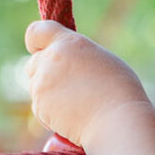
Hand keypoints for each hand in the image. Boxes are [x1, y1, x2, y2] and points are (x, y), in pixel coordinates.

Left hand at [24, 20, 149, 147]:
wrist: (117, 123)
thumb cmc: (120, 93)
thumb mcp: (102, 60)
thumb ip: (78, 55)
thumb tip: (67, 61)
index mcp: (70, 43)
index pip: (36, 31)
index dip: (36, 42)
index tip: (40, 50)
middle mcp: (51, 59)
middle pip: (34, 62)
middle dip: (45, 72)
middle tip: (68, 87)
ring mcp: (42, 83)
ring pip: (35, 86)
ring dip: (48, 93)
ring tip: (75, 104)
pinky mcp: (39, 106)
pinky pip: (39, 108)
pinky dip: (51, 114)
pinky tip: (72, 118)